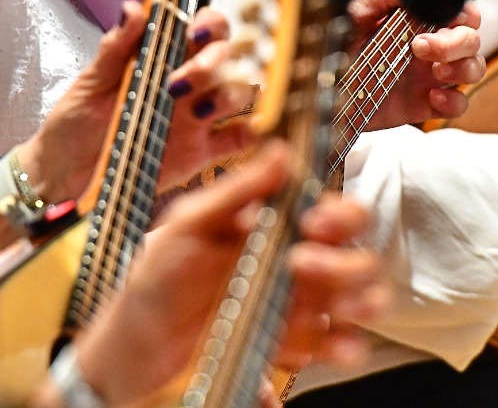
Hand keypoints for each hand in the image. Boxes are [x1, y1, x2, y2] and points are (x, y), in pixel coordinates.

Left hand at [16, 3, 257, 202]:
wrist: (64, 175)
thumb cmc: (75, 122)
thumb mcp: (90, 83)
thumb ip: (116, 47)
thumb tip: (132, 8)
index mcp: (164, 59)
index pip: (204, 29)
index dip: (211, 24)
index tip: (196, 32)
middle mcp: (189, 84)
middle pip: (230, 57)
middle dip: (215, 63)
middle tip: (180, 82)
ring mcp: (198, 118)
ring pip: (240, 93)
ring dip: (230, 95)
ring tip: (198, 112)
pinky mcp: (200, 154)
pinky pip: (238, 141)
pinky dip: (250, 133)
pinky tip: (243, 132)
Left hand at [69, 142, 384, 405]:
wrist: (136, 340)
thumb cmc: (158, 274)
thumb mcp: (189, 223)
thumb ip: (238, 189)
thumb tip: (280, 151)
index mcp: (275, 223)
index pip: (329, 209)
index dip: (339, 213)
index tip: (317, 220)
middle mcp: (297, 258)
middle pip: (354, 252)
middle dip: (344, 260)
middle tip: (302, 264)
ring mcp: (299, 302)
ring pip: (360, 295)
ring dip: (360, 299)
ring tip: (334, 307)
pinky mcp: (295, 343)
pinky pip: (338, 342)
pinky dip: (346, 344)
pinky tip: (334, 345)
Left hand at [350, 0, 483, 129]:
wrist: (330, 92)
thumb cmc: (344, 52)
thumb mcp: (356, 17)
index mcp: (421, 25)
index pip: (460, 13)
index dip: (463, 13)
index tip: (448, 17)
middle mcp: (433, 49)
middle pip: (471, 39)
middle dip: (456, 42)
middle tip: (422, 46)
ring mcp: (433, 77)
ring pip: (474, 68)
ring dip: (463, 68)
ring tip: (436, 72)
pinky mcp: (428, 105)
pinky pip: (459, 104)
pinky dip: (453, 101)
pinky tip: (432, 97)